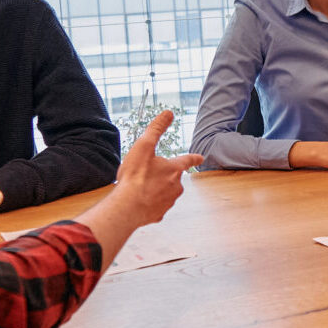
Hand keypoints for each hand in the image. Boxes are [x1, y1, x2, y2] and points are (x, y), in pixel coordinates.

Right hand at [79, 112, 201, 262]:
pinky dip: (150, 203)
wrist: (127, 207)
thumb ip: (157, 128)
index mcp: (174, 169)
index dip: (193, 157)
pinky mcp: (159, 214)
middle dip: (165, 175)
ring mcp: (168, 201)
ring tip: (141, 187)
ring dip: (156, 189)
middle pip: (174, 177)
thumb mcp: (144, 146)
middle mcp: (176, 186)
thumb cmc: (135, 177)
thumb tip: (168, 113)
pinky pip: (156, 206)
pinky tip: (139, 201)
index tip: (200, 157)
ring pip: (166, 192)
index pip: (187, 160)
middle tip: (149, 174)